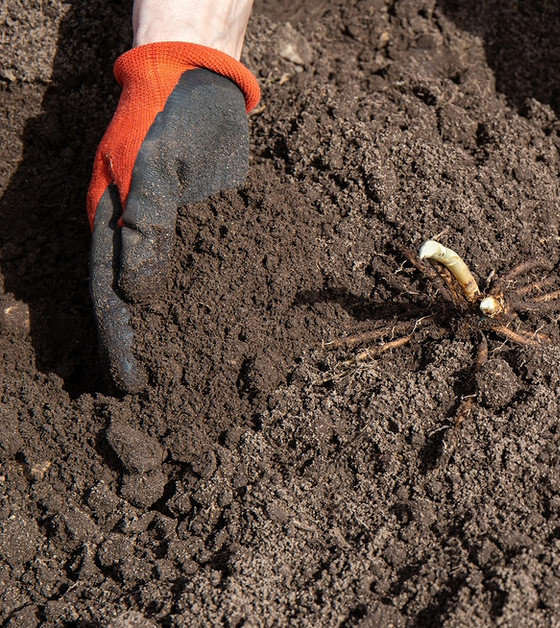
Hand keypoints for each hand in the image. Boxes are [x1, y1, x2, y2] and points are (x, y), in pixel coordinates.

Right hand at [88, 43, 258, 391]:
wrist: (202, 81)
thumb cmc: (170, 118)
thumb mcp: (156, 169)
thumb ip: (148, 230)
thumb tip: (139, 297)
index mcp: (110, 224)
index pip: (109, 297)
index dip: (120, 344)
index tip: (131, 384)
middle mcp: (136, 233)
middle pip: (136, 303)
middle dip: (147, 347)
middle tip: (163, 393)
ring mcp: (170, 230)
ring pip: (171, 291)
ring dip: (178, 330)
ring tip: (196, 371)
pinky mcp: (204, 223)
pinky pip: (205, 268)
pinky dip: (211, 298)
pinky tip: (229, 322)